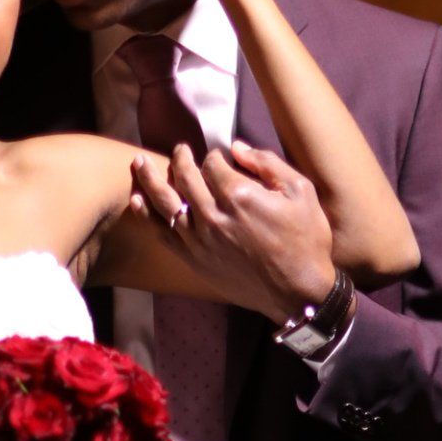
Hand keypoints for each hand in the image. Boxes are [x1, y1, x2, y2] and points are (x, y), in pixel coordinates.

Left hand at [128, 138, 335, 324]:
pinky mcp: (194, 259)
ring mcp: (200, 239)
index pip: (213, 163)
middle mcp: (214, 215)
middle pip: (185, 177)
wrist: (297, 292)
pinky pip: (162, 234)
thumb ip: (267, 164)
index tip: (219, 158)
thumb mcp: (300, 192)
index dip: (214, 156)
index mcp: (240, 195)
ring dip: (149, 180)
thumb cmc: (305, 241)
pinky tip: (136, 201)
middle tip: (179, 150)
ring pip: (165, 203)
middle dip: (180, 159)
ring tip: (138, 163)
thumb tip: (236, 148)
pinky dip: (146, 216)